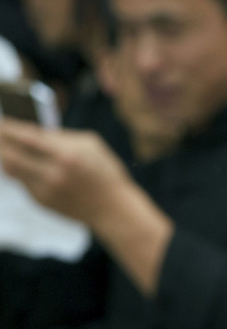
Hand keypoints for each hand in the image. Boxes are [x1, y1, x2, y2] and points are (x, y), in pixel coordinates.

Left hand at [0, 120, 173, 294]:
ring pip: (10, 169)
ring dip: (3, 155)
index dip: (9, 127)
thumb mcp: (92, 145)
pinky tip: (22, 163)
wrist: (113, 208)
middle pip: (10, 154)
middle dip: (0, 141)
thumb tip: (36, 131)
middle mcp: (53, 173)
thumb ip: (63, 136)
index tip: (1, 121)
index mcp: (67, 155)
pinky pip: (21, 181)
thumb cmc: (105, 172)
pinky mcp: (41, 201)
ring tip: (4, 147)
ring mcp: (45, 189)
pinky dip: (18, 170)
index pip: (27, 137)